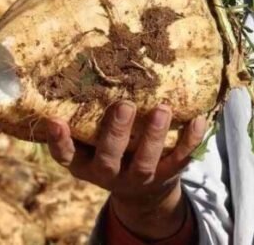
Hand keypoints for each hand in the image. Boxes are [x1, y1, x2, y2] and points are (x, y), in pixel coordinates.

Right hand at [45, 101, 206, 239]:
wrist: (142, 191)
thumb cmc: (109, 150)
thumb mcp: (90, 141)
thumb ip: (86, 115)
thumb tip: (85, 62)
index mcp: (84, 163)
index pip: (65, 155)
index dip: (58, 141)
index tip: (54, 120)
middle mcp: (108, 174)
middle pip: (108, 158)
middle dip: (116, 132)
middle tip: (125, 105)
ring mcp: (138, 178)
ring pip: (145, 162)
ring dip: (154, 136)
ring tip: (161, 108)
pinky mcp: (166, 176)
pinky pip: (180, 160)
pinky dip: (190, 140)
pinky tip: (198, 119)